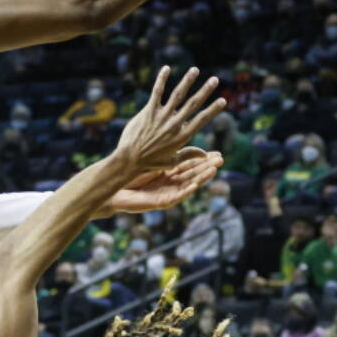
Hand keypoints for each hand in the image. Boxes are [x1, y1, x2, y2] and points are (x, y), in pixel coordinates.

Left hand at [106, 149, 223, 213]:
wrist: (115, 189)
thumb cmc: (130, 175)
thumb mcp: (152, 162)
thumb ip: (165, 153)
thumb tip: (176, 134)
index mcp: (168, 173)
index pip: (191, 165)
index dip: (204, 160)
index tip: (217, 153)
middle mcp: (170, 184)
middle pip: (193, 174)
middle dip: (207, 167)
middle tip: (221, 159)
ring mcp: (167, 193)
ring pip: (188, 185)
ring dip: (201, 178)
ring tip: (213, 170)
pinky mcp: (160, 202)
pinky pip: (176, 197)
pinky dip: (185, 191)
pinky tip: (194, 185)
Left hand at [117, 67, 224, 169]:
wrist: (129, 159)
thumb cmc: (151, 163)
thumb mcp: (172, 161)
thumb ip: (188, 154)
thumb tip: (205, 155)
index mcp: (182, 137)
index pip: (201, 120)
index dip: (212, 109)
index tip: (222, 100)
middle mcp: (174, 124)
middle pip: (192, 104)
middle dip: (205, 91)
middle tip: (215, 80)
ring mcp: (161, 117)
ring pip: (177, 95)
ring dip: (187, 81)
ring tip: (195, 70)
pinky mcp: (148, 112)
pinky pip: (156, 92)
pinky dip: (161, 80)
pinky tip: (166, 68)